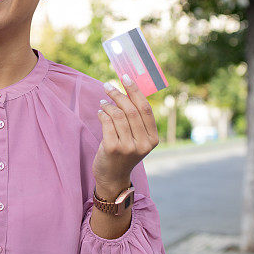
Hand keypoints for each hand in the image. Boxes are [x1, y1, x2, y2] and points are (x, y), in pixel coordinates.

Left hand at [93, 74, 159, 192]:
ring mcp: (129, 147)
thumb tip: (129, 89)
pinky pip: (107, 123)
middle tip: (108, 86)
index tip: (126, 77)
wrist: (113, 177)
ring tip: (103, 102)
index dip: (135, 90)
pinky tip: (100, 112)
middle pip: (131, 110)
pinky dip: (102, 113)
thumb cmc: (124, 153)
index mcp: (153, 139)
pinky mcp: (113, 149)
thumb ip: (136, 119)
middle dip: (118, 94)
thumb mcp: (136, 138)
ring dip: (108, 104)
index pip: (145, 109)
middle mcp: (143, 144)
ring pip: (118, 115)